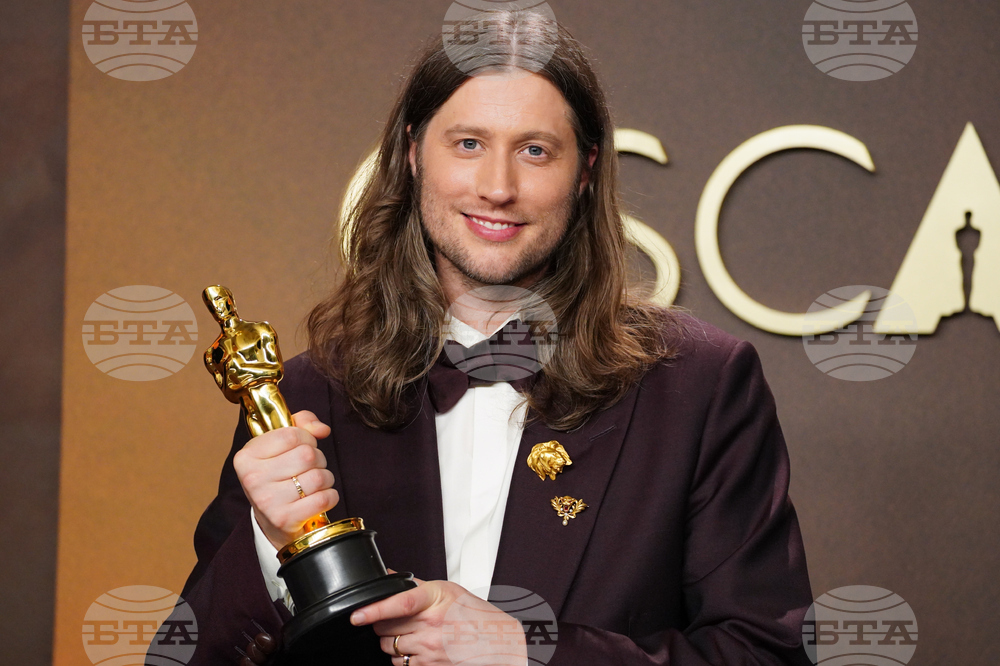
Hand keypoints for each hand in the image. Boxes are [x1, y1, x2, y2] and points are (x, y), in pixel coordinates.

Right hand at [233, 410, 337, 548]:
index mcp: (247, 456)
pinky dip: (330, 497)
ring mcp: (267, 501)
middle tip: (310, 468)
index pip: (292, 434)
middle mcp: (253, 478)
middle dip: (318, 459)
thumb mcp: (280, 446)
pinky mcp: (284, 519)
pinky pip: (324, 498)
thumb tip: (322, 429)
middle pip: (308, 455)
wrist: (271, 522)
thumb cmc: (278, 477)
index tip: (303, 447)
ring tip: (314, 484)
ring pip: (319, 477)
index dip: (307, 438)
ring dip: (326, 479)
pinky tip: (318, 498)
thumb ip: (301, 424)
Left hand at [351, 579, 527, 665]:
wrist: (496, 641)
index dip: (374, 610)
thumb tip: (388, 575)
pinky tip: (415, 648)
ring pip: (389, 647)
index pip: (399, 603)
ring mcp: (430, 649)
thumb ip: (414, 585)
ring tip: (408, 634)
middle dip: (382, 624)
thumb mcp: (447, 591)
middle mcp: (432, 626)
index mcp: (435, 601)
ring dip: (390, 642)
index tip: (356, 615)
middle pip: (386, 628)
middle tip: (396, 619)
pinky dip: (401, 657)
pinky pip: (400, 664)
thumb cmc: (473, 614)